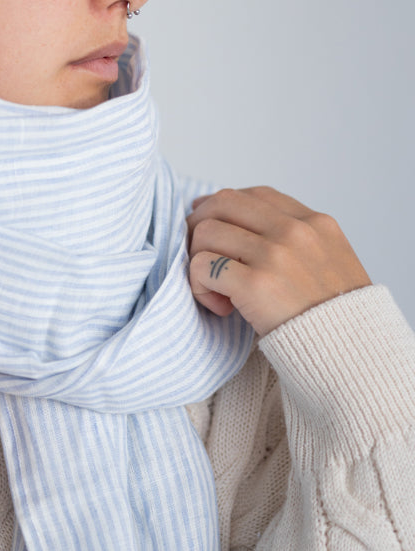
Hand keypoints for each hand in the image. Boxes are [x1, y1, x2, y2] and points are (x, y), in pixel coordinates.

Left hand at [186, 186, 370, 336]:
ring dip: (198, 260)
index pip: (256, 195)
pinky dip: (199, 285)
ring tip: (216, 290)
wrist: (352, 355)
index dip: (225, 207)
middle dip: (201, 226)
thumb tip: (247, 228)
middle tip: (201, 256)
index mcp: (316, 223)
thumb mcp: (333, 261)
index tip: (213, 226)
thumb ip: (299, 240)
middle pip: (223, 204)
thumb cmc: (337, 316)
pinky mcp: (256, 285)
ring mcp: (275, 255)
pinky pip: (202, 266)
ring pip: (206, 232)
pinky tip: (221, 307)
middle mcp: (295, 231)